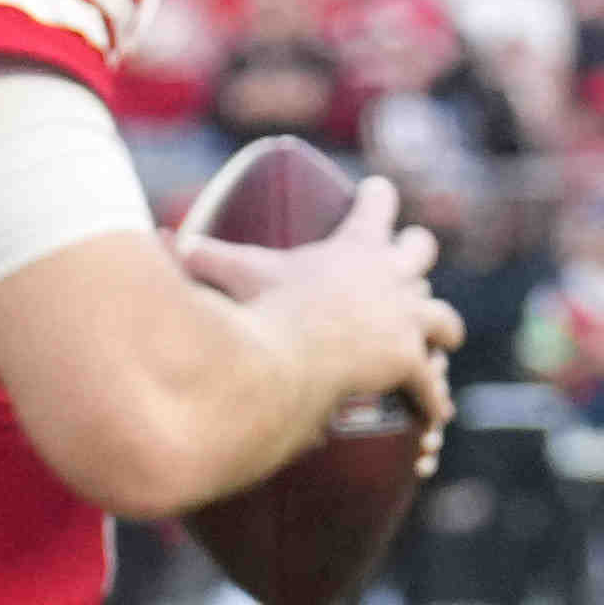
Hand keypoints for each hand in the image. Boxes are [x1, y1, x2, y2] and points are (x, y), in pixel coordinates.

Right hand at [190, 176, 459, 433]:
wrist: (288, 356)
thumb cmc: (261, 309)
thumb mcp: (234, 273)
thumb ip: (204, 255)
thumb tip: (160, 237)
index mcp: (354, 245)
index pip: (377, 204)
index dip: (377, 197)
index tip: (378, 190)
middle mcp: (390, 275)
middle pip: (421, 250)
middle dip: (416, 252)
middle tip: (412, 255)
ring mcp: (405, 317)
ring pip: (443, 317)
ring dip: (440, 326)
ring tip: (443, 334)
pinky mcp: (408, 359)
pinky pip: (430, 381)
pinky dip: (432, 397)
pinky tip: (438, 414)